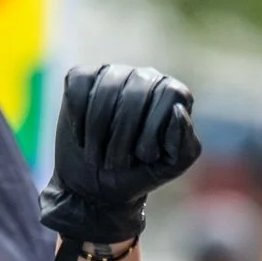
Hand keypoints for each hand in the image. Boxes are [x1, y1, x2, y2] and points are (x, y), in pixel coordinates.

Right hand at [38, 64, 201, 250]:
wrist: (97, 187)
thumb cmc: (139, 173)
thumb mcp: (170, 166)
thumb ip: (183, 142)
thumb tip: (178, 110)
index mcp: (172, 93)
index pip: (169, 94)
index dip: (153, 130)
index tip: (143, 156)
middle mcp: (144, 77)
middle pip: (135, 94)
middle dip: (122, 138)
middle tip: (115, 164)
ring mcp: (112, 74)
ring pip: (104, 92)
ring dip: (97, 135)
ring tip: (98, 156)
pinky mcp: (82, 79)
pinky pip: (78, 89)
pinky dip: (78, 120)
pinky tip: (82, 138)